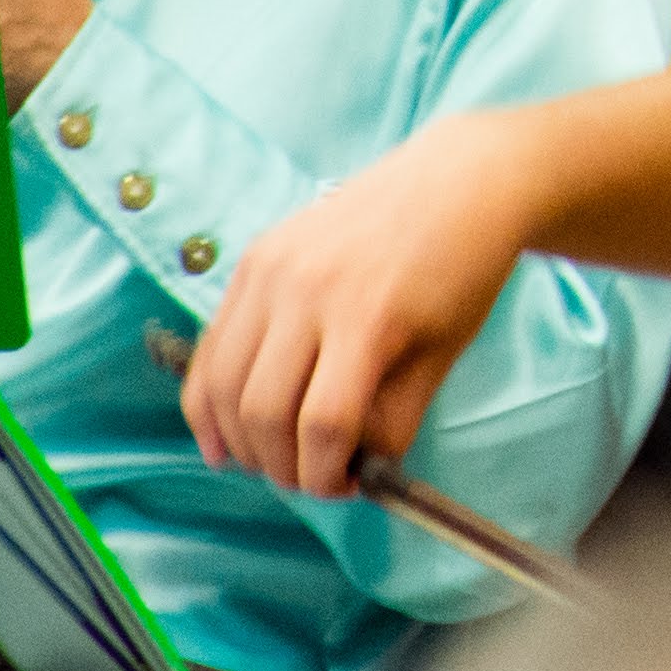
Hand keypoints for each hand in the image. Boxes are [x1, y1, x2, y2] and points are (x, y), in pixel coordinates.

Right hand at [184, 115, 532, 493]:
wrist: (460, 182)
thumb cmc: (463, 271)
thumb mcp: (443, 353)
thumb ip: (393, 420)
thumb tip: (350, 473)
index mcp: (368, 317)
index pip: (323, 425)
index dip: (327, 475)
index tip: (345, 488)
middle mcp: (308, 292)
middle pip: (263, 412)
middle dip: (282, 466)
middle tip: (309, 479)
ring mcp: (272, 271)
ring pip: (224, 384)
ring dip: (238, 441)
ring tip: (270, 461)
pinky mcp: (254, 259)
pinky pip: (212, 346)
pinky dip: (208, 399)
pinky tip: (220, 438)